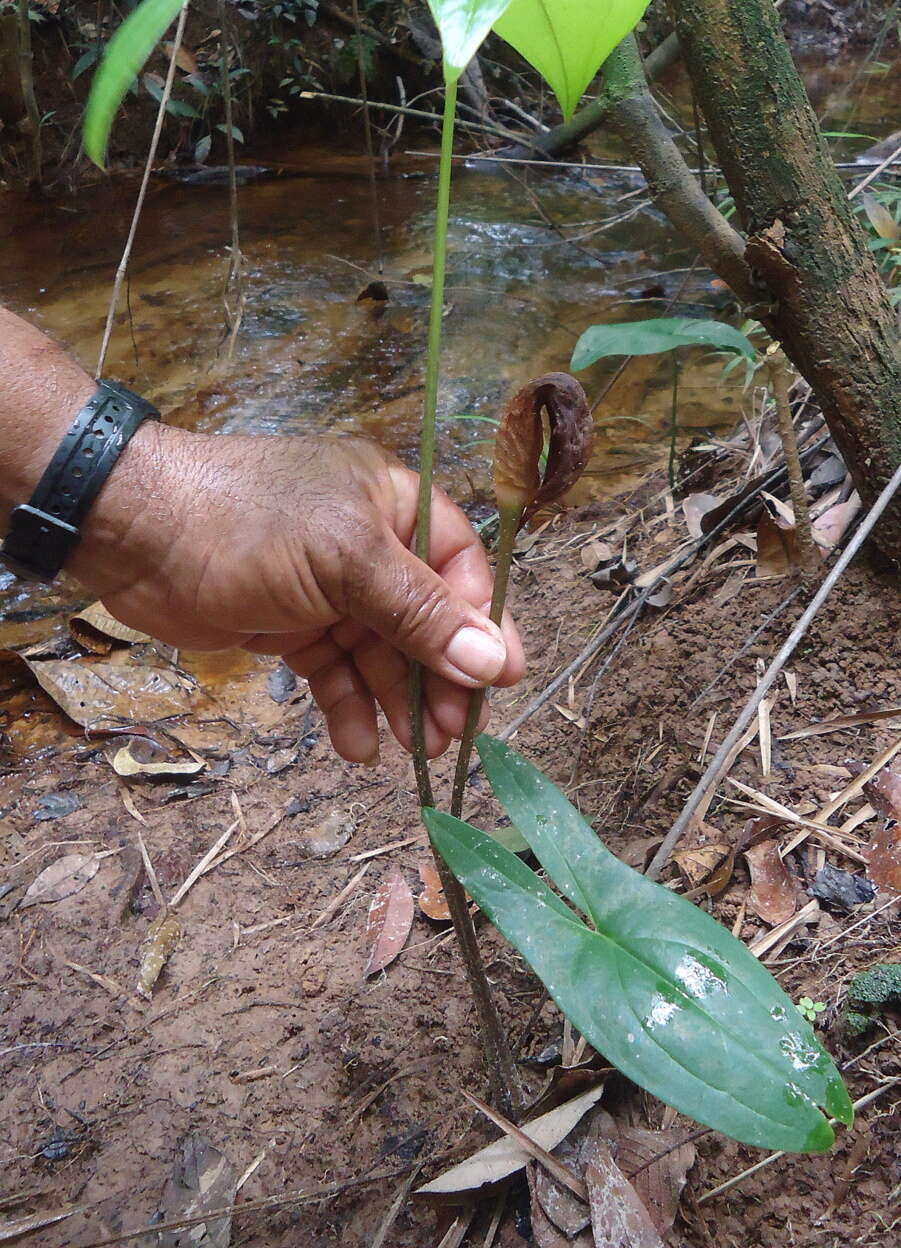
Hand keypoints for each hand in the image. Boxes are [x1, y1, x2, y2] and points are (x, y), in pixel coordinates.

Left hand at [74, 424, 524, 763]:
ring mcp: (327, 588)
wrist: (136, 534)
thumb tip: (493, 661)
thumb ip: (420, 613)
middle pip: (425, 619)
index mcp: (392, 503)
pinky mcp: (290, 624)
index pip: (459, 566)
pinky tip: (358, 746)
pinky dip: (347, 706)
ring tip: (413, 752)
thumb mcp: (346, 561)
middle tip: (451, 735)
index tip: (498, 682)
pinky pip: (335, 670)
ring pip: (381, 652)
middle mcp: (367, 544)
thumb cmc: (247, 525)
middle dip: (439, 677)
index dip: (479, 624)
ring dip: (397, 700)